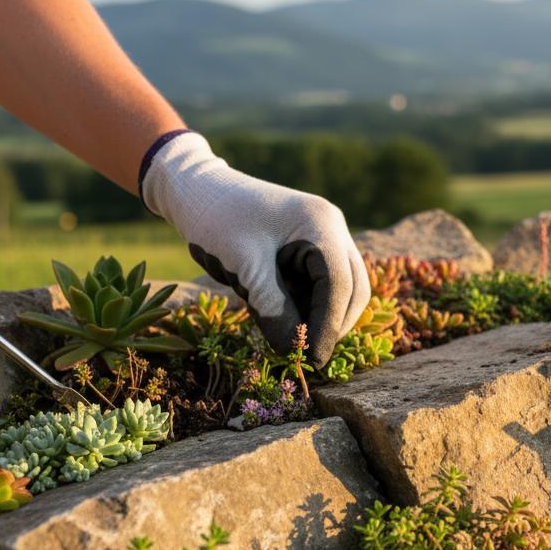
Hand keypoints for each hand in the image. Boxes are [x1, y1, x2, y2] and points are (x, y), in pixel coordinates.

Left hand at [140, 131, 369, 365]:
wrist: (197, 189)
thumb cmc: (217, 220)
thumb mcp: (245, 268)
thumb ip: (273, 310)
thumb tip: (294, 351)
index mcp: (321, 225)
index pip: (339, 285)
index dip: (328, 327)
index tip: (312, 360)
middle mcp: (332, 228)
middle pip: (353, 288)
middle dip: (333, 325)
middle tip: (307, 357)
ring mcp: (325, 236)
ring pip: (342, 288)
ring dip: (322, 317)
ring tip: (293, 339)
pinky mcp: (311, 246)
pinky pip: (322, 283)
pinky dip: (309, 305)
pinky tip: (286, 319)